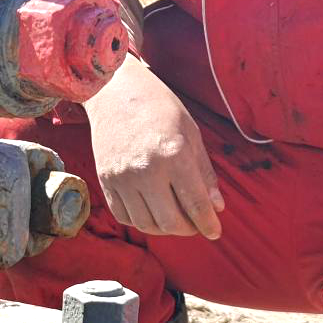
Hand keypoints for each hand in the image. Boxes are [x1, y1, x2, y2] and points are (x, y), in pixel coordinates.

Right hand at [82, 54, 224, 238]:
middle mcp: (147, 170)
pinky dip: (140, 221)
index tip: (215, 232)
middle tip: (195, 224)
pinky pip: (124, 215)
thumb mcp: (191, 133)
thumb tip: (217, 206)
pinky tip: (151, 210)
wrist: (115, 91)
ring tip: (174, 217)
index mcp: (174, 155)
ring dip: (164, 228)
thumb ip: (204, 172)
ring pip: (146, 224)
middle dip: (188, 229)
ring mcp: (122, 177)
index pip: (195, 204)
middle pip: (170, 223)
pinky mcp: (105, 180)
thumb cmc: (159, 107)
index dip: (208, 224)